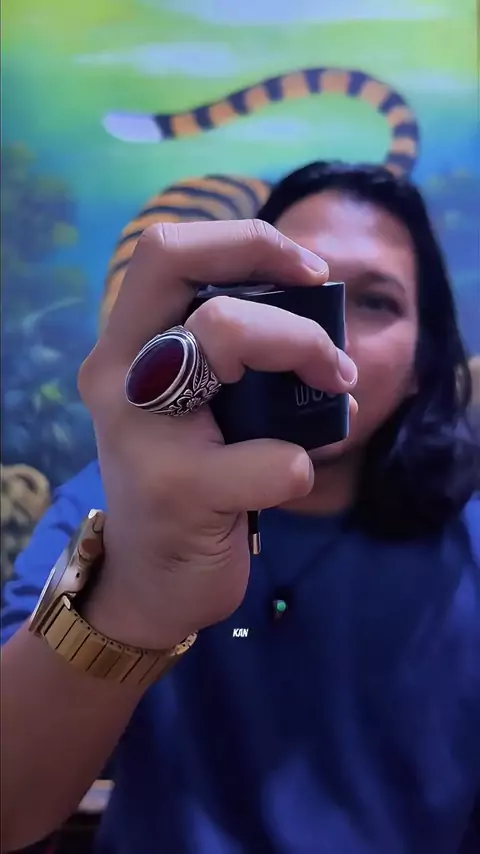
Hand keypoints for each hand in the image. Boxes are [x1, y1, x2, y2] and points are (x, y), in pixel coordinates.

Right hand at [78, 220, 357, 649]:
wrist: (148, 580)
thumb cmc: (182, 480)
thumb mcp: (188, 407)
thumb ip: (224, 357)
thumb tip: (314, 312)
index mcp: (125, 346)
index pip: (166, 251)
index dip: (247, 241)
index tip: (310, 270)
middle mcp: (119, 375)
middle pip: (183, 270)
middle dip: (274, 280)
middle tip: (329, 343)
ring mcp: (140, 431)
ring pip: (225, 335)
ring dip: (304, 351)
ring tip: (336, 387)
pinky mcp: (177, 490)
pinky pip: (273, 457)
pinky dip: (299, 462)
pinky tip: (289, 476)